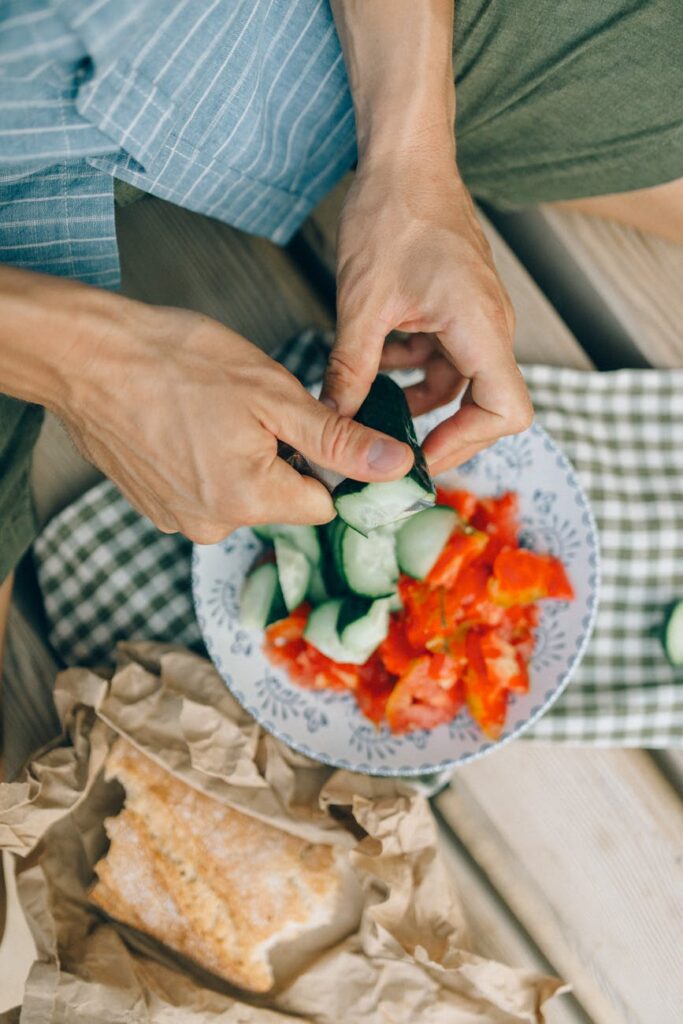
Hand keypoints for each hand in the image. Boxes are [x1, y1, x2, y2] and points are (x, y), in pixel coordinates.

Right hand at [57, 305, 413, 541]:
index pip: (322, 504)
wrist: (85, 356)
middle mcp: (214, 525)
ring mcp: (177, 519)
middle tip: (248, 409)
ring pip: (241, 495)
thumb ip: (339, 440)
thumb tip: (395, 467)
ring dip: (239, 460)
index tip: (301, 425)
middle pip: (280, 501)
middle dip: (279, 458)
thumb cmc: (178, 363)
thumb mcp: (274, 394)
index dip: (321, 461)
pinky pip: (203, 492)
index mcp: (252, 500)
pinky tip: (182, 426)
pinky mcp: (151, 506)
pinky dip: (202, 464)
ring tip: (209, 413)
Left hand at [323, 159, 532, 474]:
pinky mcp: (459, 307)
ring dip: (416, 398)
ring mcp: (477, 317)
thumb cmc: (393, 215)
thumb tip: (334, 420)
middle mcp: (490, 327)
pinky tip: (373, 361)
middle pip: (484, 406)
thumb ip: (350, 370)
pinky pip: (445, 355)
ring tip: (367, 401)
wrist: (405, 158)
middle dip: (437, 430)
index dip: (468, 443)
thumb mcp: (362, 304)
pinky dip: (411, 367)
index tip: (422, 454)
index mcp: (481, 329)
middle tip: (389, 449)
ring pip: (458, 381)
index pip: (508, 412)